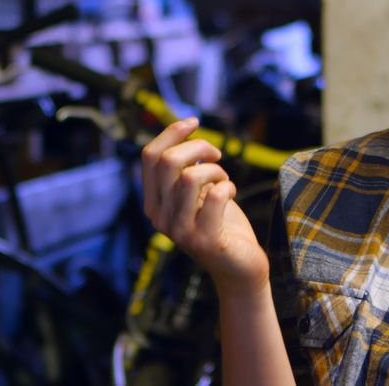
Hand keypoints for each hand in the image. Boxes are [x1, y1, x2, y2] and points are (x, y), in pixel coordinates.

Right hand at [140, 118, 268, 296]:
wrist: (239, 267)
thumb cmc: (220, 223)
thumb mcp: (197, 192)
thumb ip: (185, 168)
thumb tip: (185, 129)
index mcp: (153, 202)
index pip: (150, 156)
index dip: (171, 132)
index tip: (194, 122)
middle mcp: (160, 217)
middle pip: (168, 161)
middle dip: (197, 146)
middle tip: (216, 155)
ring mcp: (180, 231)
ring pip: (190, 176)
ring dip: (214, 170)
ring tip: (223, 179)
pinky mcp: (205, 240)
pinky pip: (214, 197)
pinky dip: (227, 186)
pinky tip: (231, 192)